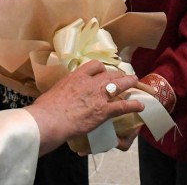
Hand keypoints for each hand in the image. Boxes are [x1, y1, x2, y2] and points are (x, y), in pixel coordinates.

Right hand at [25, 61, 143, 155]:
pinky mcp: (104, 111)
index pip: (94, 66)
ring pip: (119, 85)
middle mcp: (90, 83)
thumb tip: (57, 98)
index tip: (104, 72)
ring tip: (136, 83)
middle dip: (119, 74)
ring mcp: (98, 96)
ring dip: (130, 83)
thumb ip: (61, 92)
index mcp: (76, 76)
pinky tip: (140, 106)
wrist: (50, 119)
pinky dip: (133, 105)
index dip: (102, 68)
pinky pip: (123, 106)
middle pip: (110, 74)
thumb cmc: (46, 108)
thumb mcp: (53, 92)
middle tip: (124, 76)